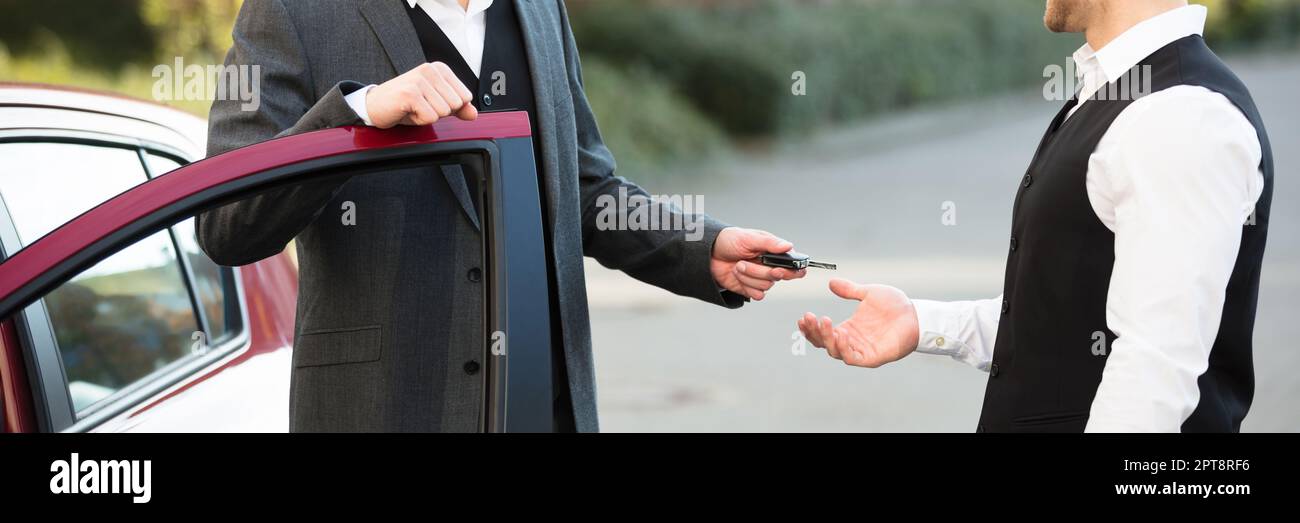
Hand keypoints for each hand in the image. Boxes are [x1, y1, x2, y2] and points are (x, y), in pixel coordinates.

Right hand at [366, 62, 477, 128]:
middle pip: (456, 105)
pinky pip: (430, 117)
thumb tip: (474, 114)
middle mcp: (430, 70)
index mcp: (440, 69)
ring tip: (413, 108)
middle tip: (420, 106)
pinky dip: (419, 120)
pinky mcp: (410, 93)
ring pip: (443, 112)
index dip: (449, 107)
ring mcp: (419, 80)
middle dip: (439, 112)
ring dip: (428, 116)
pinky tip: (407, 112)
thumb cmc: (406, 104)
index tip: (430, 102)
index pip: (465, 97)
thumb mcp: (436, 105)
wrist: (375, 106)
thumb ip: (457, 108)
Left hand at [710, 227, 805, 300]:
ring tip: (737, 265)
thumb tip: (788, 246)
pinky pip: (758, 295)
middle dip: (760, 271)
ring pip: (766, 286)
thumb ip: (770, 243)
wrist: (709, 254)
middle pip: (779, 276)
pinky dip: (746, 286)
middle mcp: (771, 266)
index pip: (794, 265)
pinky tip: (738, 276)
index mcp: (774, 253)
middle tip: (746, 263)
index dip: (791, 270)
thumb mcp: (748, 238)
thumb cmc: (729, 241)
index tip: (779, 269)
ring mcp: (761, 278)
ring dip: (749, 276)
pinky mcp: (751, 289)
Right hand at [797, 279, 919, 367]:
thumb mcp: (868, 293)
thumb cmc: (895, 305)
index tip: (804, 316)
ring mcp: (861, 350)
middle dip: (814, 332)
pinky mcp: (872, 357)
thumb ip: (850, 290)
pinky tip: (841, 334)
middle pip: (824, 343)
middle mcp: (852, 341)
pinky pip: (853, 358)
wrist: (916, 313)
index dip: (811, 327)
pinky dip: (844, 349)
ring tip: (824, 322)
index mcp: (848, 328)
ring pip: (836, 351)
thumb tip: (832, 283)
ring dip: (826, 339)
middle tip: (809, 317)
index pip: (823, 333)